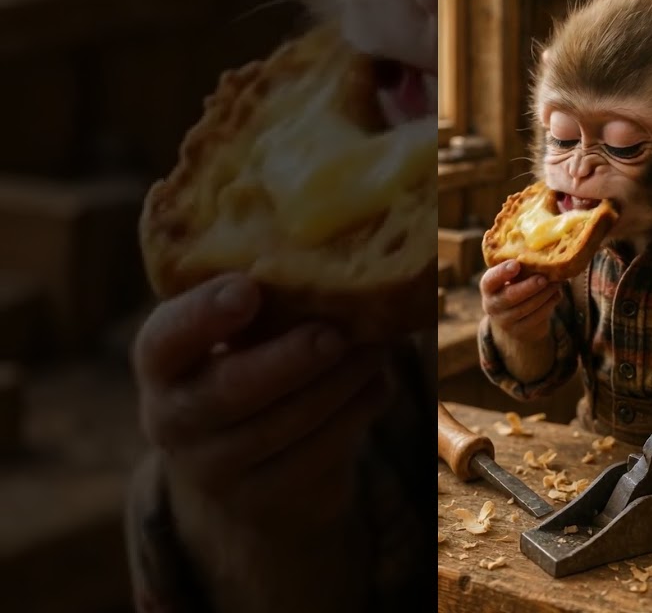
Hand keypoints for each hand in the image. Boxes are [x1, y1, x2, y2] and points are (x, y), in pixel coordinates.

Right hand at [132, 273, 391, 526]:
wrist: (249, 472)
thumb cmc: (250, 370)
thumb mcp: (240, 338)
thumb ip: (267, 306)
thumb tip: (334, 263)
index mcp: (161, 362)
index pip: (165, 339)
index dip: (203, 315)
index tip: (248, 289)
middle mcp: (172, 418)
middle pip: (227, 392)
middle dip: (288, 360)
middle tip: (335, 334)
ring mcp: (213, 468)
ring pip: (280, 426)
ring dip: (337, 385)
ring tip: (376, 349)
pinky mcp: (261, 499)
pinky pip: (314, 455)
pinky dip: (353, 414)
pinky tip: (377, 384)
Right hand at [480, 261, 561, 341]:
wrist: (516, 320)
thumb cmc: (515, 287)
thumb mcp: (512, 277)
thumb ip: (520, 266)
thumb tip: (542, 249)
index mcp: (488, 287)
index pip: (490, 280)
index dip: (502, 272)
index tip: (516, 264)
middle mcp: (492, 305)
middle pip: (509, 297)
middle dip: (528, 287)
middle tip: (544, 278)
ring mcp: (505, 320)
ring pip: (526, 308)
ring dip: (544, 294)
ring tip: (557, 283)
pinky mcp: (520, 331)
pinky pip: (537, 317)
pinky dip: (549, 304)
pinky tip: (557, 294)